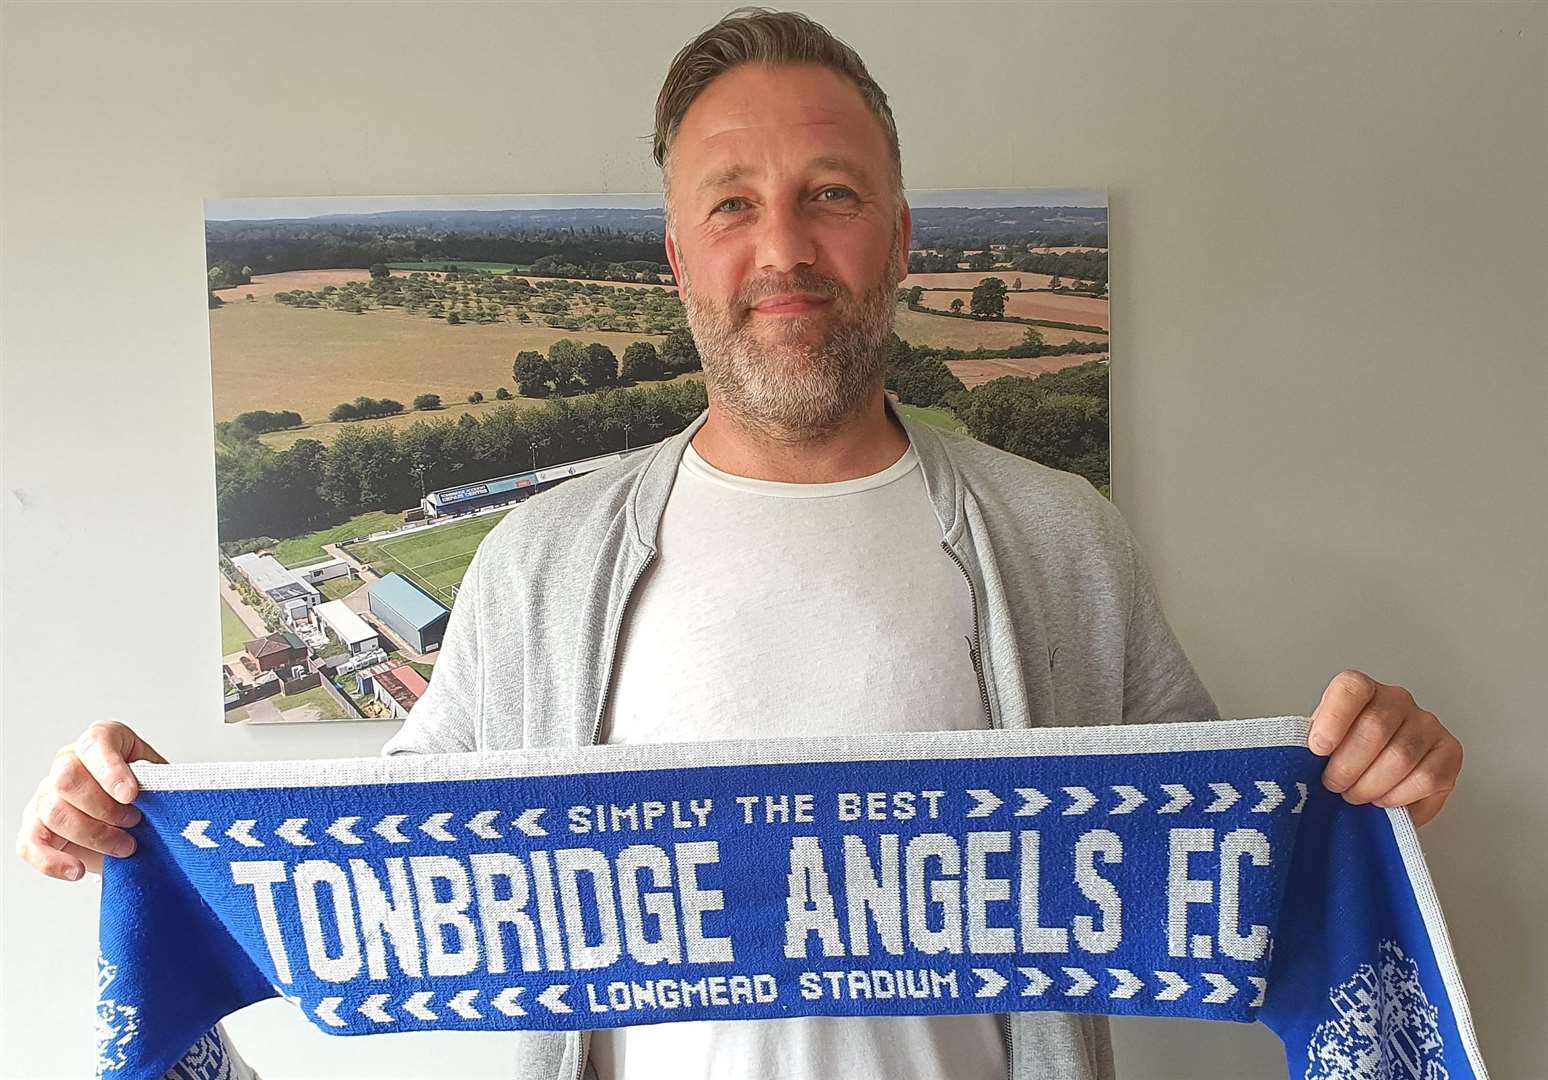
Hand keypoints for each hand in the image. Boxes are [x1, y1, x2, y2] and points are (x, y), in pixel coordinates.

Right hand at [14, 721, 166, 879]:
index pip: (96, 743)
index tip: (131, 795)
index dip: (111, 770)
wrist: (139, 824)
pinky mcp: (36, 827)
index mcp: (100, 742)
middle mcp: (67, 762)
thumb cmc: (149, 795)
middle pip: (67, 779)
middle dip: (104, 808)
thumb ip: (157, 781)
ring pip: (54, 813)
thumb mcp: (160, 781)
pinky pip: (30, 844)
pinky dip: (52, 861)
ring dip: (92, 835)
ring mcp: (47, 795)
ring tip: (124, 846)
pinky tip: (77, 870)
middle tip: (134, 822)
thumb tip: (157, 789)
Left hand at [1308, 670, 1461, 826]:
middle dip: (1348, 766)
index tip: (1317, 750)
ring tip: (1355, 796)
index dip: (1333, 720)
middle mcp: (1397, 699)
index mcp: (1361, 689)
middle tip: (1334, 786)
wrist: (1373, 776)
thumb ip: (1309, 744)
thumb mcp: (1319, 745)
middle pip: (1375, 728)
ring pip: (1401, 756)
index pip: (1351, 689)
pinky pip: (1427, 777)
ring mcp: (1427, 724)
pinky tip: (1383, 800)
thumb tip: (1296, 762)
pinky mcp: (1450, 752)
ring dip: (1372, 785)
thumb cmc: (1341, 757)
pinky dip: (1399, 796)